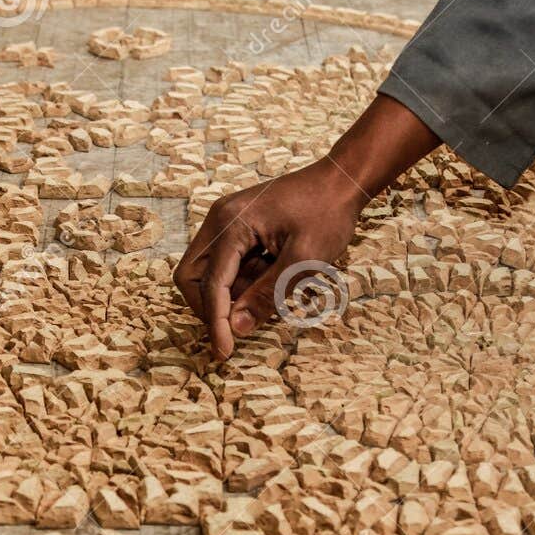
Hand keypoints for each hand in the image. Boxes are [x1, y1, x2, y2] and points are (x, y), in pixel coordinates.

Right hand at [172, 160, 366, 359]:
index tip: (224, 353)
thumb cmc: (328, 213)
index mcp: (230, 223)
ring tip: (275, 286)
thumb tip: (237, 328)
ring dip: (233, 293)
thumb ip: (267, 295)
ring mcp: (226, 223)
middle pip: (191, 277)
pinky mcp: (238, 229)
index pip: (210, 284)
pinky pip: (228, 265)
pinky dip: (245, 281)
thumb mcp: (303, 260)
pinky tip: (275, 275)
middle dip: (211, 307)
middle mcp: (219, 220)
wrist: (342, 180)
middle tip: (241, 325)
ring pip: (208, 274)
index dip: (215, 322)